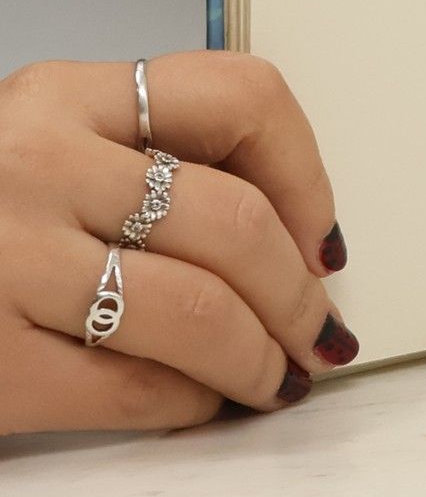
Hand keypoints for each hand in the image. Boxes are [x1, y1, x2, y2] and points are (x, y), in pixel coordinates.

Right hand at [0, 52, 355, 435]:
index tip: (323, 235)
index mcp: (64, 94)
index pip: (242, 96)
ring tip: (274, 376)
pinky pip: (128, 387)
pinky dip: (185, 402)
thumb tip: (293, 236)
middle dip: (297, 293)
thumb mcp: (43, 145)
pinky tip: (197, 402)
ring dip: (259, 358)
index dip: (307, 175)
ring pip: (196, 312)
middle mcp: (36, 161)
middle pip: (235, 223)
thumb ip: (144, 159)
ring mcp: (2, 258)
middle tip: (317, 331)